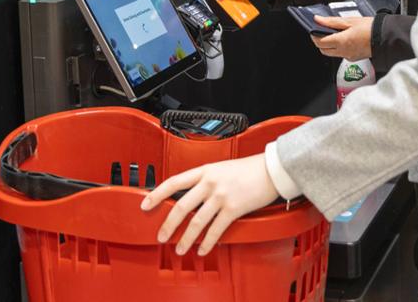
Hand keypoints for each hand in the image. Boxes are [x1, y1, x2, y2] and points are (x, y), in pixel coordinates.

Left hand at [140, 154, 278, 255]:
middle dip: (168, 224)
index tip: (145, 204)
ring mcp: (221, 196)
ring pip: (196, 221)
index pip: (174, 181)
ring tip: (180, 248)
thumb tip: (190, 197)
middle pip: (181, 206)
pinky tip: (203, 249)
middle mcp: (210, 182)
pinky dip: (207, 242)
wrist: (272, 170)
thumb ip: (205, 180)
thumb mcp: (221, 168)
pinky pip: (215, 229)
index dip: (156, 194)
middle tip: (161, 236)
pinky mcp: (234, 208)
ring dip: (186, 239)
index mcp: (205, 170)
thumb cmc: (249, 169)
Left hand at [311, 16, 373, 59]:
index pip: (319, 42)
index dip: (314, 36)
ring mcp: (348, 56)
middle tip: (323, 32)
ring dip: (329, 45)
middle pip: (323, 50)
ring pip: (331, 53)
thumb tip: (318, 20)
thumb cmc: (370, 28)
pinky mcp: (354, 58)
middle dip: (320, 41)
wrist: (385, 37)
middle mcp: (343, 52)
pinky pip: (341, 54)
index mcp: (340, 41)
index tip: (314, 29)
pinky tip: (345, 39)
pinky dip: (339, 48)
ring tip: (335, 34)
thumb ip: (331, 21)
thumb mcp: (349, 21)